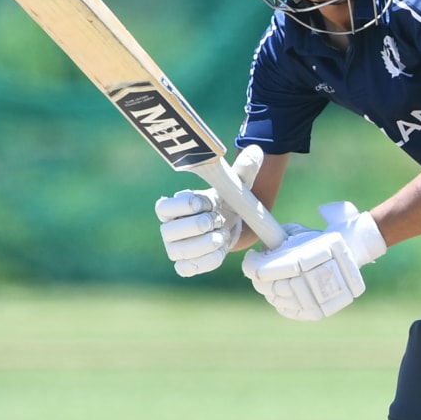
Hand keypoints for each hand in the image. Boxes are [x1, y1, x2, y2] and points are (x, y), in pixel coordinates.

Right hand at [155, 146, 264, 276]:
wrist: (230, 226)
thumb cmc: (227, 202)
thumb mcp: (236, 185)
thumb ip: (243, 169)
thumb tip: (256, 151)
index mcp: (173, 206)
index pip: (164, 207)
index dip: (186, 206)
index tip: (209, 202)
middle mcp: (168, 228)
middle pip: (170, 231)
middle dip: (198, 226)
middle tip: (217, 220)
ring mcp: (174, 248)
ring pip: (179, 252)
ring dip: (205, 244)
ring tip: (222, 236)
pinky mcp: (184, 265)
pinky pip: (187, 269)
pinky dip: (206, 262)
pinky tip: (220, 251)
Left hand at [243, 201, 383, 320]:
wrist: (352, 254)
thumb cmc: (320, 240)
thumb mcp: (298, 232)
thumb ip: (276, 240)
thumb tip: (260, 251)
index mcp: (303, 260)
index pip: (262, 271)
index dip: (250, 265)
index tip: (251, 257)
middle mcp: (309, 280)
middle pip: (268, 287)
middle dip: (259, 278)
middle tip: (259, 269)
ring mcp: (314, 298)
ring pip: (277, 300)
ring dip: (270, 290)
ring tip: (273, 279)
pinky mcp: (319, 311)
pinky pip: (291, 311)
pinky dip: (281, 303)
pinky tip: (280, 293)